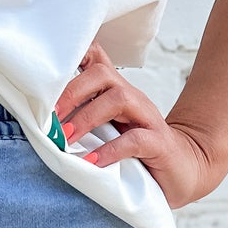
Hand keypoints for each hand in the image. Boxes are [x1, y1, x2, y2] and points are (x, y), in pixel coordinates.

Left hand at [55, 44, 220, 209]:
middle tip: (49, 117)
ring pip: (118, 99)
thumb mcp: (108, 132)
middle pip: (102, 75)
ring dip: (87, 118)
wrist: (184, 171)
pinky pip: (135, 139)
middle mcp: (131, 98)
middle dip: (72, 92)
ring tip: (66, 138)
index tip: (45, 73)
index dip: (74, 57)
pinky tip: (93, 162)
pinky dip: (111, 150)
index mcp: (117, 93)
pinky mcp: (158, 143)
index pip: (97, 61)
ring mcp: (147, 118)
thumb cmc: (138, 154)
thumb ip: (84, 121)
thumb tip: (43, 123)